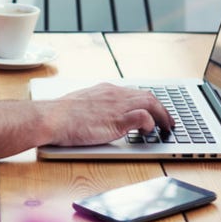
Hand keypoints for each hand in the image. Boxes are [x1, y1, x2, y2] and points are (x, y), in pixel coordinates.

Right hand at [46, 83, 173, 145]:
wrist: (52, 118)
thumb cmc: (60, 115)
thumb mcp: (80, 103)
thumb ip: (94, 106)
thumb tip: (97, 114)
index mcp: (105, 90)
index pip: (134, 92)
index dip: (147, 102)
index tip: (153, 110)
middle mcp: (115, 94)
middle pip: (148, 96)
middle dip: (161, 109)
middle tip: (168, 121)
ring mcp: (117, 106)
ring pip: (151, 104)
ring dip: (162, 116)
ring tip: (167, 127)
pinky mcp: (117, 120)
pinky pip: (143, 117)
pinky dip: (150, 123)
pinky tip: (149, 132)